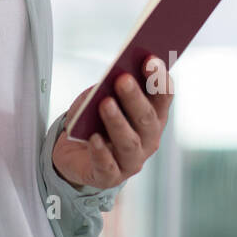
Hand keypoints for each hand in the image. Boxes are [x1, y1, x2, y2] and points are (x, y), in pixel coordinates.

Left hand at [50, 54, 173, 190]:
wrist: (74, 152)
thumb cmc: (94, 118)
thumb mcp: (101, 96)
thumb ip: (111, 86)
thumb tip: (117, 72)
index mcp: (153, 116)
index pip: (163, 97)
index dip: (158, 79)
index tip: (150, 59)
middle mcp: (148, 140)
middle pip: (146, 119)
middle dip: (135, 98)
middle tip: (123, 79)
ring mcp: (131, 161)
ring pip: (129, 142)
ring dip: (118, 122)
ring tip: (105, 103)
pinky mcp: (108, 177)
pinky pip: (106, 166)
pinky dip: (101, 152)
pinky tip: (93, 138)